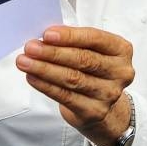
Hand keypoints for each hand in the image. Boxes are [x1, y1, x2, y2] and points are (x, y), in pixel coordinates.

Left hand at [16, 26, 134, 145]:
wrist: (103, 105)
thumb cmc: (93, 69)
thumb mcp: (92, 50)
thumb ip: (74, 41)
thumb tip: (44, 37)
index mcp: (121, 50)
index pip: (95, 38)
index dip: (70, 36)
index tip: (47, 34)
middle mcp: (120, 72)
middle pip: (83, 59)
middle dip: (53, 53)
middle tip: (31, 47)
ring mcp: (109, 94)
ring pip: (72, 78)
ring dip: (45, 69)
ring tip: (25, 62)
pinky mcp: (95, 111)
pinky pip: (65, 96)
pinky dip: (46, 86)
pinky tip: (32, 77)